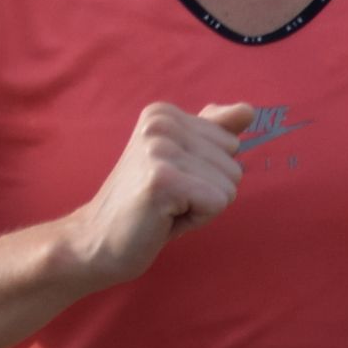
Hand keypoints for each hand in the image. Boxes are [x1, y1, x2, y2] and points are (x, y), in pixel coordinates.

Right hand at [65, 102, 247, 290]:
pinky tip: (166, 217)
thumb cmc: (146, 203)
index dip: (207, 172)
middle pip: (233, 164)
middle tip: (168, 198)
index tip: (171, 181)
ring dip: (202, 207)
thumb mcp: (181, 161)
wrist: (99, 238)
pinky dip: (198, 219)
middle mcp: (159, 123)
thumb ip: (212, 133)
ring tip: (166, 207)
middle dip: (208, 190)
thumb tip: (248, 109)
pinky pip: (218, 203)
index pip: (229, 143)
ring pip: (229, 185)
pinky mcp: (163, 179)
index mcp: (162, 113)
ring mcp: (159, 149)